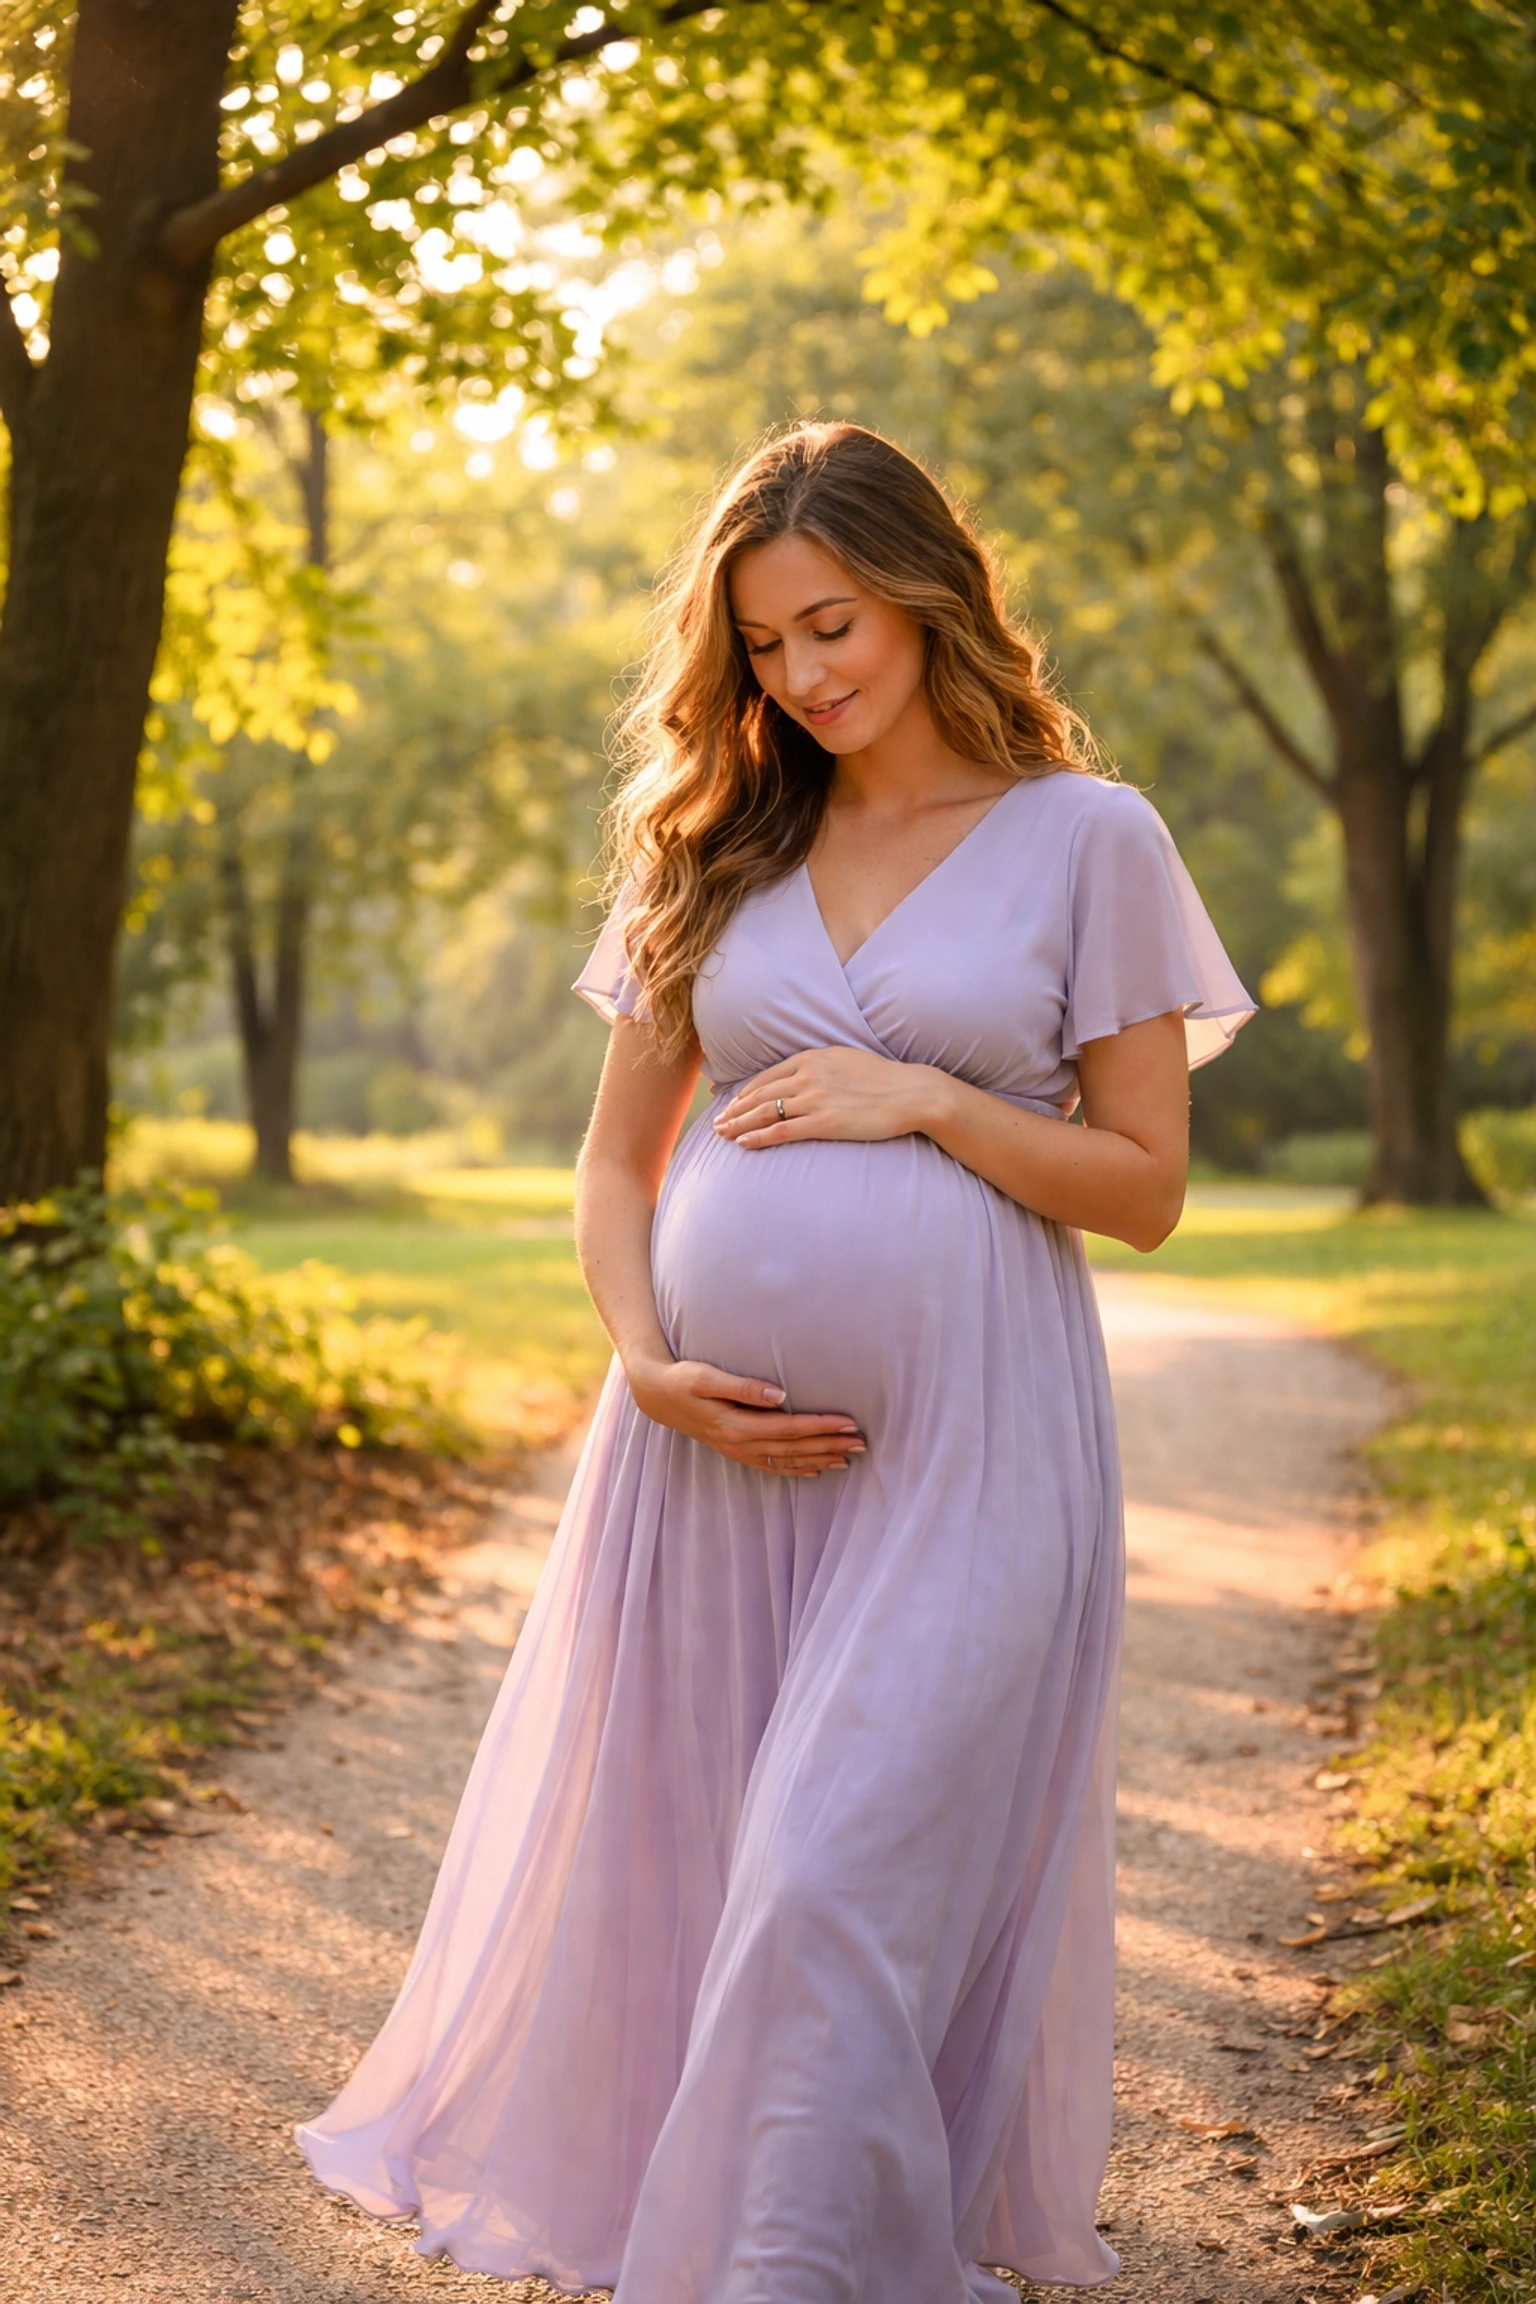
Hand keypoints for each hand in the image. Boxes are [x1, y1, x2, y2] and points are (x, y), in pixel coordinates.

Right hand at [625, 1355, 865, 1476]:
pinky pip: (772, 1467)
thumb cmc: (684, 1379)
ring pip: (787, 1461)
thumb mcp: (708, 1377)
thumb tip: (781, 1394)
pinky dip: (795, 1470)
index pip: (790, 1428)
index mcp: (737, 1426)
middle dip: (830, 1446)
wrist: (657, 1396)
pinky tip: (814, 1471)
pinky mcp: (736, 1451)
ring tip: (848, 1459)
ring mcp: (738, 1452)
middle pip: (795, 1448)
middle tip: (862, 1443)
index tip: (850, 1423)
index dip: (822, 1426)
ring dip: (819, 1460)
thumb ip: (745, 1387)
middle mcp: (741, 1444)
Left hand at [713, 1046, 948, 1148]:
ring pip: (765, 1112)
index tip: (730, 1103)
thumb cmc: (884, 1080)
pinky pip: (781, 1130)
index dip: (745, 1092)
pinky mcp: (824, 1122)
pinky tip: (743, 1142)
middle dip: (734, 1109)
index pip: (767, 1076)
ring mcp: (815, 1099)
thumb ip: (822, 1067)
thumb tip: (806, 1078)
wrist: (911, 1093)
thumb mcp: (847, 1060)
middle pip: (759, 1094)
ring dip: (738, 1124)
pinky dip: (758, 1136)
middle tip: (717, 1123)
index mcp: (812, 1058)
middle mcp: (808, 1075)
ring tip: (722, 1134)